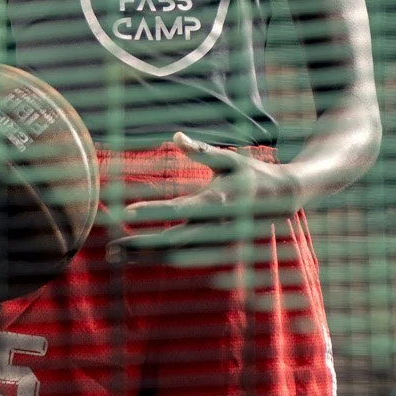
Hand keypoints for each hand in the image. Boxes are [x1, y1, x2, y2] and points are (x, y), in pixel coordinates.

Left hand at [116, 135, 303, 261]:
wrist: (284, 198)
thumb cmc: (252, 174)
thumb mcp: (229, 159)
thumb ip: (201, 150)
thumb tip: (176, 136)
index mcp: (216, 201)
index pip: (179, 208)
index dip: (153, 210)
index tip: (128, 211)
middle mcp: (215, 226)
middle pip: (172, 241)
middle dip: (141, 246)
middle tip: (111, 249)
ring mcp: (216, 242)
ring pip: (176, 255)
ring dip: (146, 256)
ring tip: (115, 256)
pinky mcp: (218, 250)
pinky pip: (186, 259)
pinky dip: (161, 259)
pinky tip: (136, 259)